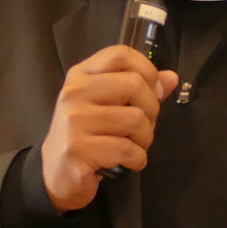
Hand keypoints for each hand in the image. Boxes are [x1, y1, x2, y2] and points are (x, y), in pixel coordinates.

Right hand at [40, 45, 178, 211]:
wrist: (55, 173)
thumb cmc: (86, 136)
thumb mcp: (108, 106)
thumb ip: (139, 90)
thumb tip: (170, 78)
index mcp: (81, 76)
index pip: (120, 54)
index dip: (147, 70)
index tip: (153, 91)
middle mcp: (75, 92)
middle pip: (134, 84)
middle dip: (152, 110)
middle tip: (144, 127)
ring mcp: (74, 120)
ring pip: (135, 119)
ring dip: (145, 139)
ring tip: (135, 146)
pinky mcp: (78, 148)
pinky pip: (127, 149)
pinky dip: (137, 159)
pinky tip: (129, 162)